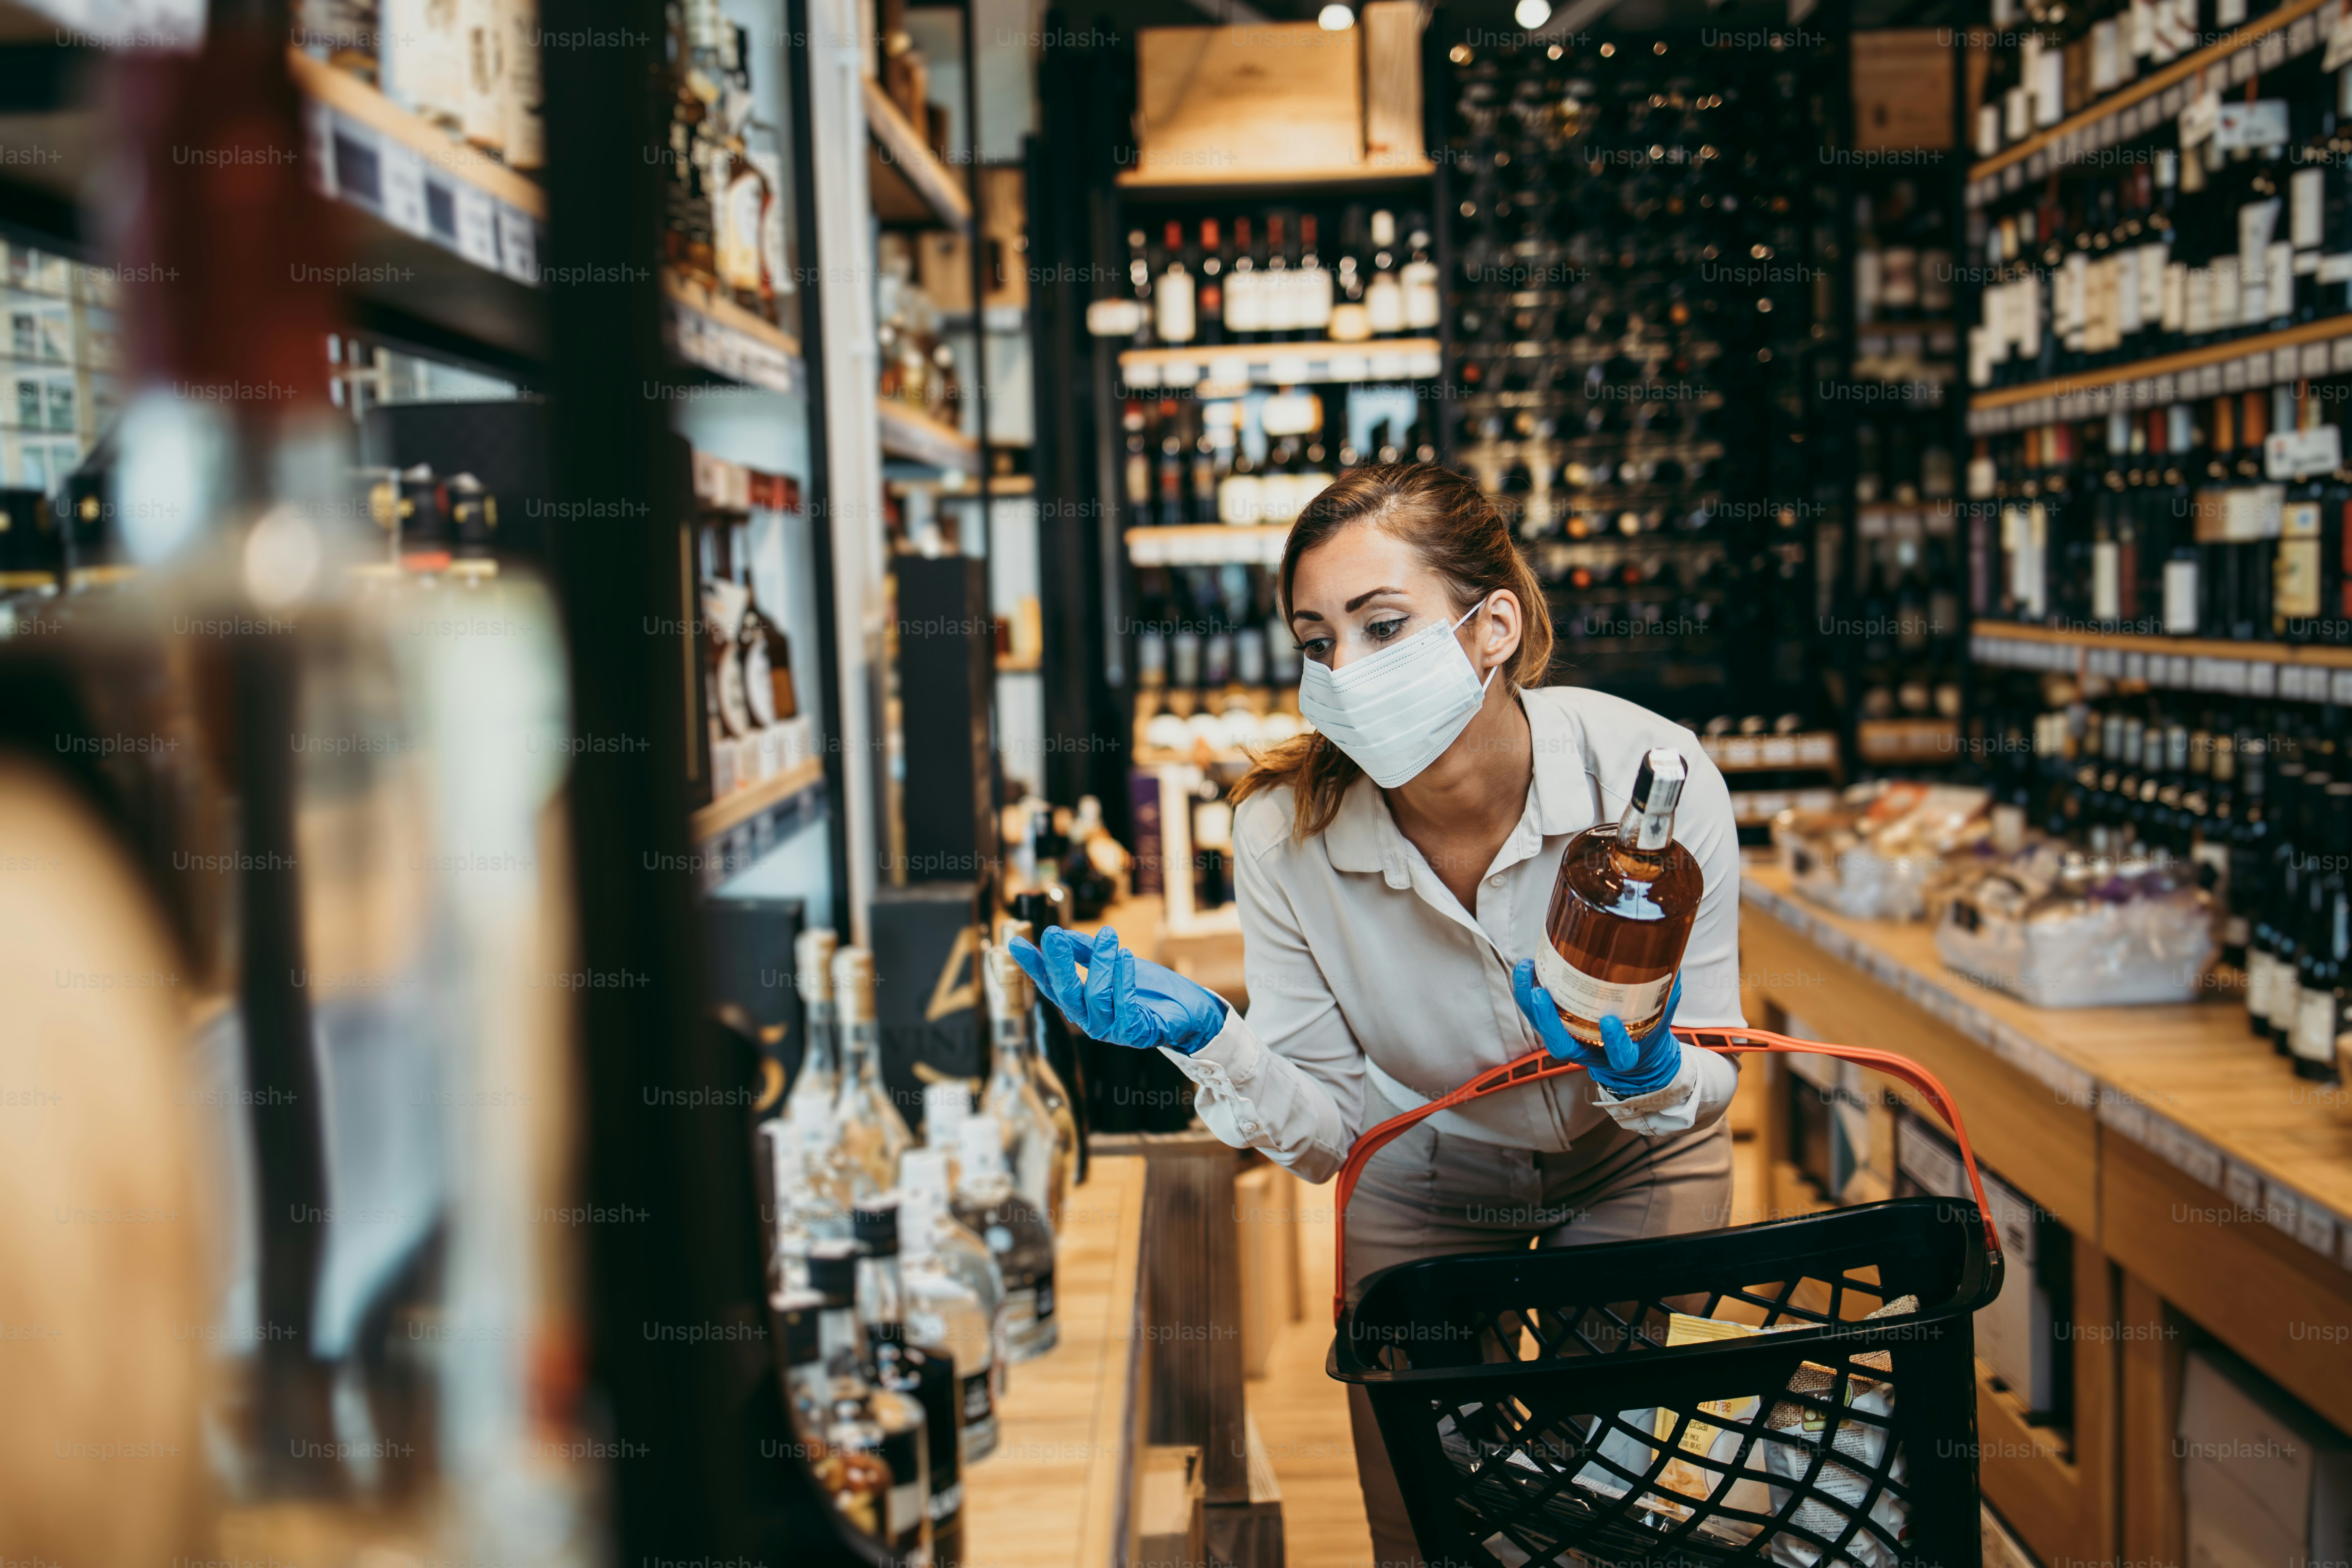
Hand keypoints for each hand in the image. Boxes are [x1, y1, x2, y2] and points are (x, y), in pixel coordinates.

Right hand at [1008, 926, 1229, 1055]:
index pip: (1051, 985)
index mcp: (1082, 1004)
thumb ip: (1086, 952)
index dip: (1033, 966)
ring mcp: (1112, 1029)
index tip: (1016, 944)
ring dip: (1101, 964)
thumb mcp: (1113, 963)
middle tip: (1052, 934)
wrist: (1188, 1009)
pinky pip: (1124, 1007)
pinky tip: (1125, 956)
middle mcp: (1091, 1021)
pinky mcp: (1136, 1033)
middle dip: (1058, 964)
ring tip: (1110, 937)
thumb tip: (1057, 933)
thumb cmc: (1149, 988)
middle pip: (1066, 994)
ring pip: (1095, 998)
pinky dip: (1123, 980)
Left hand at [1510, 960, 1683, 1097]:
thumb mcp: (1661, 1018)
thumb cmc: (1647, 1033)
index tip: (1611, 1022)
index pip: (1619, 1056)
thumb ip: (1667, 994)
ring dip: (1530, 1001)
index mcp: (1622, 1055)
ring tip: (1526, 970)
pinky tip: (1528, 966)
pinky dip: (1529, 991)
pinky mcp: (1558, 1026)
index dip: (1614, 1043)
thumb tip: (1672, 960)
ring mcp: (1571, 1040)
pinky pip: (1537, 1013)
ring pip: (1543, 1028)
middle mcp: (1590, 1052)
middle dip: (1549, 1022)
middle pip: (1562, 1046)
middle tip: (1541, 994)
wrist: (1635, 1054)